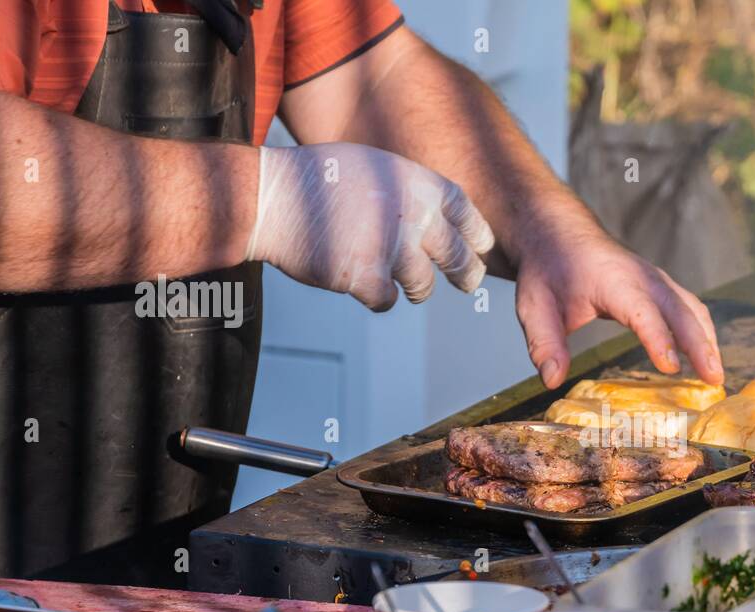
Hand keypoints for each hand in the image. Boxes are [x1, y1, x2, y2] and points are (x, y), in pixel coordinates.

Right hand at [245, 143, 493, 310]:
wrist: (272, 198)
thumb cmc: (320, 182)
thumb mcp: (375, 167)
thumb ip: (410, 193)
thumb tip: (442, 222)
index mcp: (415, 183)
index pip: (465, 212)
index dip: (477, 233)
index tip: (482, 247)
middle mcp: (410, 214)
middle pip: (458, 256)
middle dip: (468, 274)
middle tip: (469, 282)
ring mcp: (389, 246)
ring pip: (423, 286)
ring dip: (414, 288)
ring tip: (400, 283)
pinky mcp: (365, 277)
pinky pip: (387, 301)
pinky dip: (377, 297)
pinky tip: (360, 284)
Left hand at [513, 221, 723, 387]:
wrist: (558, 234)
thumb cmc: (547, 271)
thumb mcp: (534, 306)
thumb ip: (544, 343)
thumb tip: (553, 380)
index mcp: (613, 280)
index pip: (641, 312)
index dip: (658, 338)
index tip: (670, 366)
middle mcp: (643, 277)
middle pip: (680, 311)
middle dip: (700, 345)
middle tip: (713, 380)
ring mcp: (656, 280)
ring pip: (692, 309)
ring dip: (707, 341)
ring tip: (715, 377)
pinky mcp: (661, 287)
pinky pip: (690, 309)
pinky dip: (702, 332)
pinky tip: (706, 359)